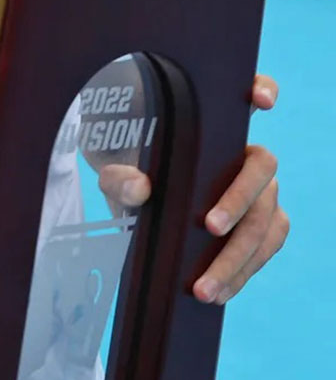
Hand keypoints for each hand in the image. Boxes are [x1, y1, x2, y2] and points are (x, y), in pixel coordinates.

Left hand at [104, 75, 286, 304]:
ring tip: (205, 288)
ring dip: (241, 256)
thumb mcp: (110, 167)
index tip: (260, 100)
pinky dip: (243, 271)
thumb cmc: (122, 164)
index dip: (261, 88)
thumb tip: (140, 189)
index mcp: (214, 123)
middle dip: (239, 202)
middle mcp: (245, 154)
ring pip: (269, 220)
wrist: (126, 191)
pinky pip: (264, 248)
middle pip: (263, 171)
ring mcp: (257, 190)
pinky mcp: (257, 224)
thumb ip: (119, 175)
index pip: (250, 90)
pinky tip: (218, 291)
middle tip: (209, 229)